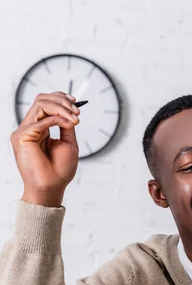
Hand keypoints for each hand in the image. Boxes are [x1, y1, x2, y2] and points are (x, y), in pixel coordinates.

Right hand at [10, 92, 80, 206]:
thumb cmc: (60, 170)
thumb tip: (69, 110)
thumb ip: (66, 125)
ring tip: (74, 118)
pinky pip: (40, 120)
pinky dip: (56, 119)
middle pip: (42, 99)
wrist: (53, 186)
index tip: (76, 103)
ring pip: (40, 104)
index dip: (60, 98)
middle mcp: (31, 128)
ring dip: (61, 108)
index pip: (45, 103)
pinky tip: (67, 124)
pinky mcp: (22, 137)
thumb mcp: (68, 142)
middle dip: (62, 101)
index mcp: (40, 128)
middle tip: (77, 111)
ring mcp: (24, 131)